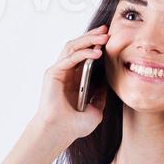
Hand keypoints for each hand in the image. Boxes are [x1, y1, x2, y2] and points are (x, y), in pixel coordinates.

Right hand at [30, 25, 108, 146]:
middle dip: (93, 36)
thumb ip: (100, 97)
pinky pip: (69, 58)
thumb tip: (107, 85)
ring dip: (89, 40)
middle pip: (78, 46)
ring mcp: (58, 71)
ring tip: (104, 37)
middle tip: (107, 30)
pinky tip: (96, 53)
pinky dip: (83, 53)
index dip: (95, 44)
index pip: (84, 54)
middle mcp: (65, 72)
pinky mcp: (53, 73)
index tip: (110, 38)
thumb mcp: (95, 110)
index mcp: (73, 79)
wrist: (60, 133)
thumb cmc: (73, 125)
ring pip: (73, 47)